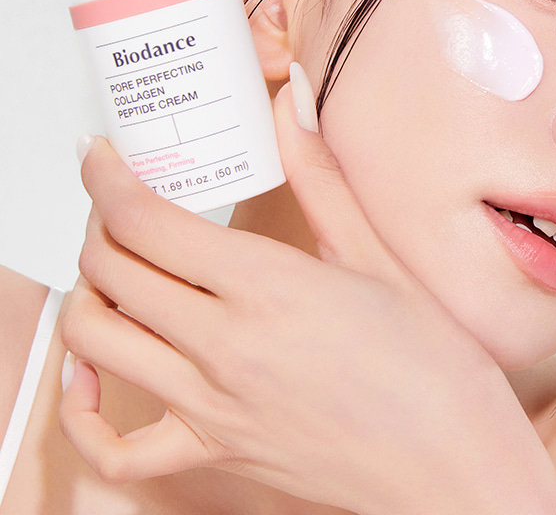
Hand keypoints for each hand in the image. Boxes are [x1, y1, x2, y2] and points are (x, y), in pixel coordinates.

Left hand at [59, 74, 555, 514]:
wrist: (455, 470)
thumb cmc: (435, 370)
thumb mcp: (378, 258)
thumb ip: (320, 175)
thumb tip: (293, 101)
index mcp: (267, 287)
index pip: (145, 221)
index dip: (105, 178)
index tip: (101, 156)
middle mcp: (225, 348)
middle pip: (110, 272)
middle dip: (98, 224)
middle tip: (120, 202)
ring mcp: (212, 408)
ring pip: (97, 343)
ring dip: (88, 294)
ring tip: (114, 269)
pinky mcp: (215, 455)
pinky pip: (116, 449)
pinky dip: (83, 412)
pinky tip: (95, 378)